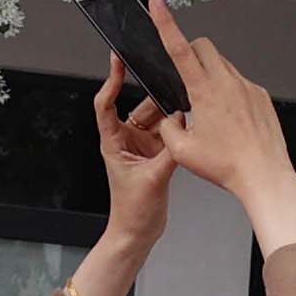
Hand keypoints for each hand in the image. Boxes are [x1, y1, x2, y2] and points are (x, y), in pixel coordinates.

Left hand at [90, 66, 179, 251]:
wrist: (138, 233)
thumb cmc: (132, 211)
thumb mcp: (153, 179)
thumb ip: (170, 151)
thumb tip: (183, 124)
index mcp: (113, 143)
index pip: (106, 105)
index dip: (111, 82)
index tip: (118, 62)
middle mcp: (126, 141)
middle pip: (139, 107)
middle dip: (155, 97)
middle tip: (172, 83)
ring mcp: (142, 147)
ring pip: (157, 118)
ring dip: (170, 112)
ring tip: (186, 103)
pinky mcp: (156, 154)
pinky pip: (168, 132)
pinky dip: (177, 127)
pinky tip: (189, 122)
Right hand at [144, 17, 295, 251]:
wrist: (264, 175)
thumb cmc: (227, 166)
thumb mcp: (182, 151)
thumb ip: (168, 128)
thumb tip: (171, 119)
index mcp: (204, 92)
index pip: (179, 48)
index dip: (165, 22)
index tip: (158, 3)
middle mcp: (228, 83)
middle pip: (204, 47)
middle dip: (191, 53)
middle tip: (186, 77)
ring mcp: (247, 86)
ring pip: (223, 64)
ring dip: (211, 76)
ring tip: (210, 110)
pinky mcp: (261, 95)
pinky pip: (240, 82)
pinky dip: (230, 91)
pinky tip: (231, 119)